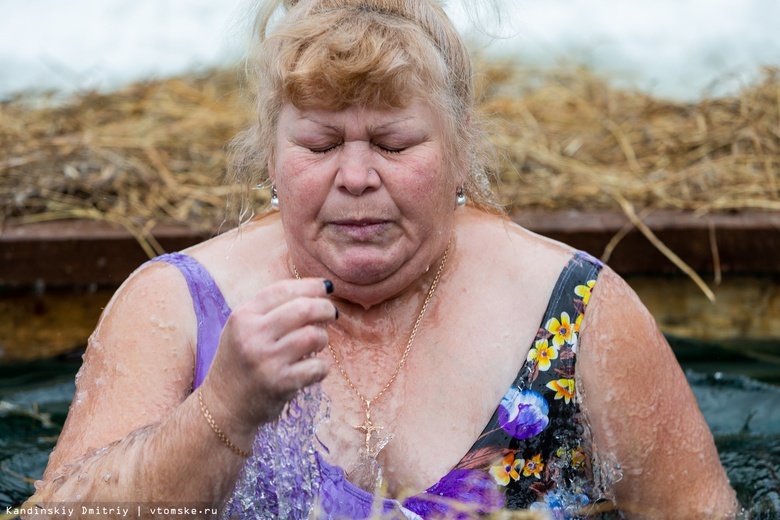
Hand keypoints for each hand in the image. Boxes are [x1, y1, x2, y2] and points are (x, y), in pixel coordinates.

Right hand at [201, 278, 336, 434]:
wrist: (223, 405)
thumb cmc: (240, 362)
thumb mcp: (243, 329)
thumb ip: (271, 309)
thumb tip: (318, 291)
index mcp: (243, 317)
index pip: (282, 290)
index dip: (311, 285)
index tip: (326, 288)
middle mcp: (253, 336)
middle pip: (303, 308)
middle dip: (325, 308)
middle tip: (331, 314)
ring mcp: (267, 360)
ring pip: (313, 335)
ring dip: (323, 337)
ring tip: (316, 343)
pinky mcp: (281, 384)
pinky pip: (318, 366)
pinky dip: (322, 366)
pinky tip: (313, 367)